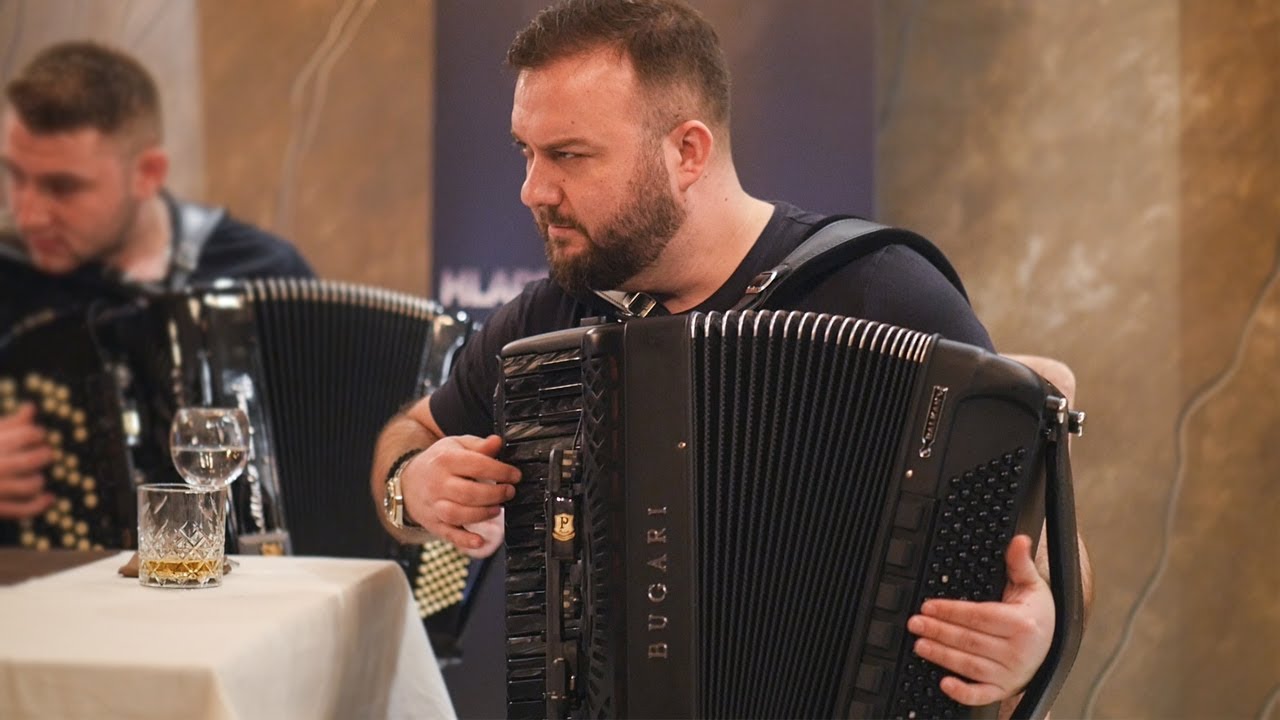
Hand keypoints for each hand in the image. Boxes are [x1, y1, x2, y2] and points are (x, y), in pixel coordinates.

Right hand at [0, 403, 54, 519]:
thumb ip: (9, 423)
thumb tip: (31, 408)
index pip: (29, 434)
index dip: (37, 434)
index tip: (37, 436)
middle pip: (34, 460)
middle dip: (44, 455)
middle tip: (45, 453)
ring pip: (31, 486)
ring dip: (38, 479)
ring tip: (36, 475)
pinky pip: (23, 510)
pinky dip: (40, 504)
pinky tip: (49, 497)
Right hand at [401, 434, 519, 556]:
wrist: (408, 482)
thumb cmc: (439, 463)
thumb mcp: (456, 446)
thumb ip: (478, 445)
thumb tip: (497, 442)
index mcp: (445, 460)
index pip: (476, 465)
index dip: (500, 471)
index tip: (515, 475)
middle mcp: (437, 483)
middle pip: (468, 493)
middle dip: (495, 494)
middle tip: (509, 493)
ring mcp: (434, 505)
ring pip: (458, 514)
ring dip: (482, 514)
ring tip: (497, 509)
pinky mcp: (434, 524)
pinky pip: (449, 534)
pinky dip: (465, 540)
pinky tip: (480, 541)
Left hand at [907, 534, 1053, 706]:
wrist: (1053, 643)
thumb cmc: (1037, 614)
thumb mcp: (1031, 585)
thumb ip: (1020, 563)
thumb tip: (1018, 540)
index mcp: (1022, 624)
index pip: (979, 616)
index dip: (951, 610)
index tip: (929, 605)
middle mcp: (1017, 650)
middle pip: (970, 640)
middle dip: (939, 631)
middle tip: (915, 623)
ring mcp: (1011, 672)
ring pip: (970, 665)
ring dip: (942, 656)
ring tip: (920, 644)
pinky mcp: (1004, 689)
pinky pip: (982, 694)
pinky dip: (964, 693)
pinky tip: (945, 683)